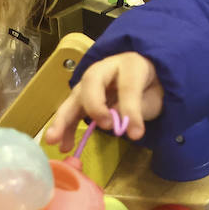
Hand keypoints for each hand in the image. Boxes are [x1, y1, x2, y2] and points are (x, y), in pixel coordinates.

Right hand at [44, 52, 163, 151]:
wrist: (144, 76)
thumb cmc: (149, 86)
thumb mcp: (154, 97)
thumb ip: (140, 108)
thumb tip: (126, 128)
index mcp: (130, 64)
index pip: (128, 85)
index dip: (131, 109)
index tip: (136, 134)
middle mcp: (105, 68)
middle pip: (92, 81)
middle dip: (94, 105)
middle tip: (104, 126)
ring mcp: (90, 81)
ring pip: (75, 96)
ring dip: (64, 119)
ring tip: (55, 139)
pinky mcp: (82, 95)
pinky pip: (71, 110)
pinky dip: (65, 128)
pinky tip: (63, 145)